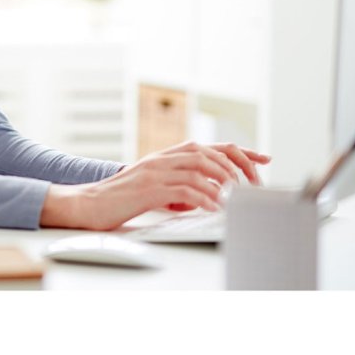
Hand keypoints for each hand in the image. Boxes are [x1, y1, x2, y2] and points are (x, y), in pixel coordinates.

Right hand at [39, 141, 270, 230]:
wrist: (89, 203)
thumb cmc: (122, 199)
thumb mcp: (157, 187)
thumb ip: (181, 186)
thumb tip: (208, 196)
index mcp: (168, 155)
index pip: (211, 146)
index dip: (241, 151)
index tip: (265, 159)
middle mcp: (164, 157)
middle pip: (211, 153)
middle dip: (239, 168)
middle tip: (254, 187)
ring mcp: (156, 170)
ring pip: (201, 166)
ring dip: (225, 182)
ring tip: (238, 197)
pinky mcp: (149, 186)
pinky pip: (185, 188)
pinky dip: (205, 197)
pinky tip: (216, 207)